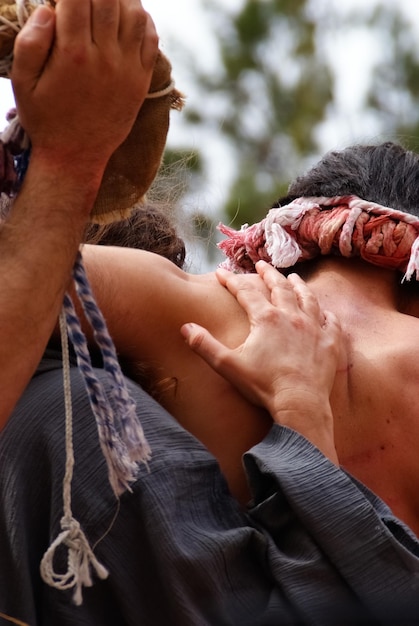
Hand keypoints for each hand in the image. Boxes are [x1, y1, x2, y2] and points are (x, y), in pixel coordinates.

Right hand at [11, 0, 157, 176]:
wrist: (76, 156)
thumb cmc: (46, 119)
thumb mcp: (22, 83)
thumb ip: (30, 43)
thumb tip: (49, 10)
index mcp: (73, 55)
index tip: (65, 0)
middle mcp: (105, 59)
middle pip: (107, 0)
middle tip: (84, 2)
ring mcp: (128, 70)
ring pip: (135, 14)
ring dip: (121, 0)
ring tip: (106, 2)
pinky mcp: (141, 81)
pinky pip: (151, 39)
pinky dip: (142, 20)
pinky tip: (126, 18)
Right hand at [181, 261, 341, 461]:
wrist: (299, 403)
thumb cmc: (262, 385)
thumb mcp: (227, 365)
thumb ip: (204, 344)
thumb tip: (185, 328)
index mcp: (266, 319)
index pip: (245, 292)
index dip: (232, 280)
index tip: (221, 273)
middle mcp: (291, 316)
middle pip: (280, 287)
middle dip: (268, 274)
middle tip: (262, 265)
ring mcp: (314, 328)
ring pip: (308, 298)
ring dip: (299, 286)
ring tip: (294, 278)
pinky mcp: (330, 343)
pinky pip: (331, 323)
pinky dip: (327, 315)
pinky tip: (325, 312)